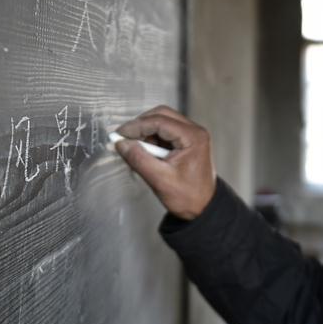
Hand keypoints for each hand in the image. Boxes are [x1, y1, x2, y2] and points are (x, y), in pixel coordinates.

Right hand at [114, 105, 215, 219]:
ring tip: (139, 152)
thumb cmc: (189, 197)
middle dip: (141, 126)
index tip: (120, 134)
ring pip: (162, 122)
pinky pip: (165, 132)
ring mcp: (191, 135)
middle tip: (125, 138)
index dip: (136, 126)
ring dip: (146, 133)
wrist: (203, 208)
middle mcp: (195, 132)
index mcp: (193, 137)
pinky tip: (148, 154)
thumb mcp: (160, 179)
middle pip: (161, 115)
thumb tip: (122, 144)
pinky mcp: (186, 141)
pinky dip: (152, 139)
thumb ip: (139, 159)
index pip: (159, 121)